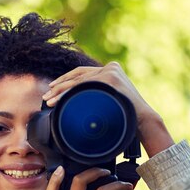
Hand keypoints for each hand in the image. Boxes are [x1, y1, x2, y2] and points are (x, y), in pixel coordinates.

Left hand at [42, 62, 174, 157]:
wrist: (142, 121)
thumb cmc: (124, 118)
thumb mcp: (108, 103)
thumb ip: (96, 98)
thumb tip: (77, 104)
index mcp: (110, 72)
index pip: (82, 73)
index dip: (65, 80)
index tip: (52, 88)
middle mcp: (110, 68)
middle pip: (78, 76)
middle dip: (59, 87)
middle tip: (46, 97)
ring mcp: (111, 71)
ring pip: (79, 80)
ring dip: (61, 92)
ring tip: (50, 100)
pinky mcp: (110, 77)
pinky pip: (84, 84)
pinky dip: (70, 93)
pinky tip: (61, 100)